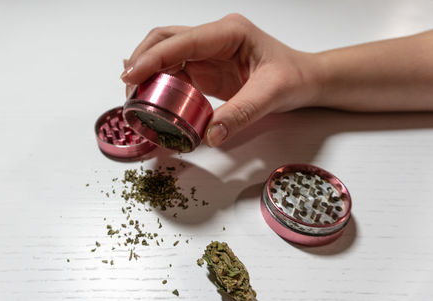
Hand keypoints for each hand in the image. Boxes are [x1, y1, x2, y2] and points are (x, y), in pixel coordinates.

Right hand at [121, 14, 317, 146]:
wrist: (304, 80)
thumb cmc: (293, 78)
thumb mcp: (270, 95)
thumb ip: (240, 114)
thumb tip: (209, 135)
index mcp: (229, 33)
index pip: (182, 41)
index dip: (153, 57)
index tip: (131, 75)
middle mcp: (214, 37)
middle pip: (166, 39)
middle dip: (143, 60)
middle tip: (128, 87)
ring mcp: (208, 51)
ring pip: (167, 53)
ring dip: (148, 72)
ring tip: (135, 96)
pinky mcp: (206, 67)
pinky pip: (176, 71)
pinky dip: (161, 83)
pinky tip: (152, 97)